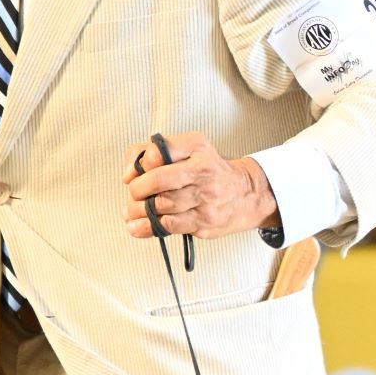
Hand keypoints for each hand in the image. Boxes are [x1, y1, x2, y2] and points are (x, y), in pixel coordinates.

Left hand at [124, 133, 277, 241]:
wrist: (245, 194)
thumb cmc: (210, 169)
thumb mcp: (190, 146)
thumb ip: (155, 151)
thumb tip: (130, 173)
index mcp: (198, 153)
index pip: (161, 154)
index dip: (140, 165)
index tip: (133, 174)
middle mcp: (204, 176)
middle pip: (159, 182)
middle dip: (138, 190)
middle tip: (134, 193)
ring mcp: (205, 203)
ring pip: (162, 207)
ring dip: (138, 210)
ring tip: (131, 210)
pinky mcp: (203, 224)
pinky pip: (169, 227)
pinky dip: (147, 227)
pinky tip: (136, 226)